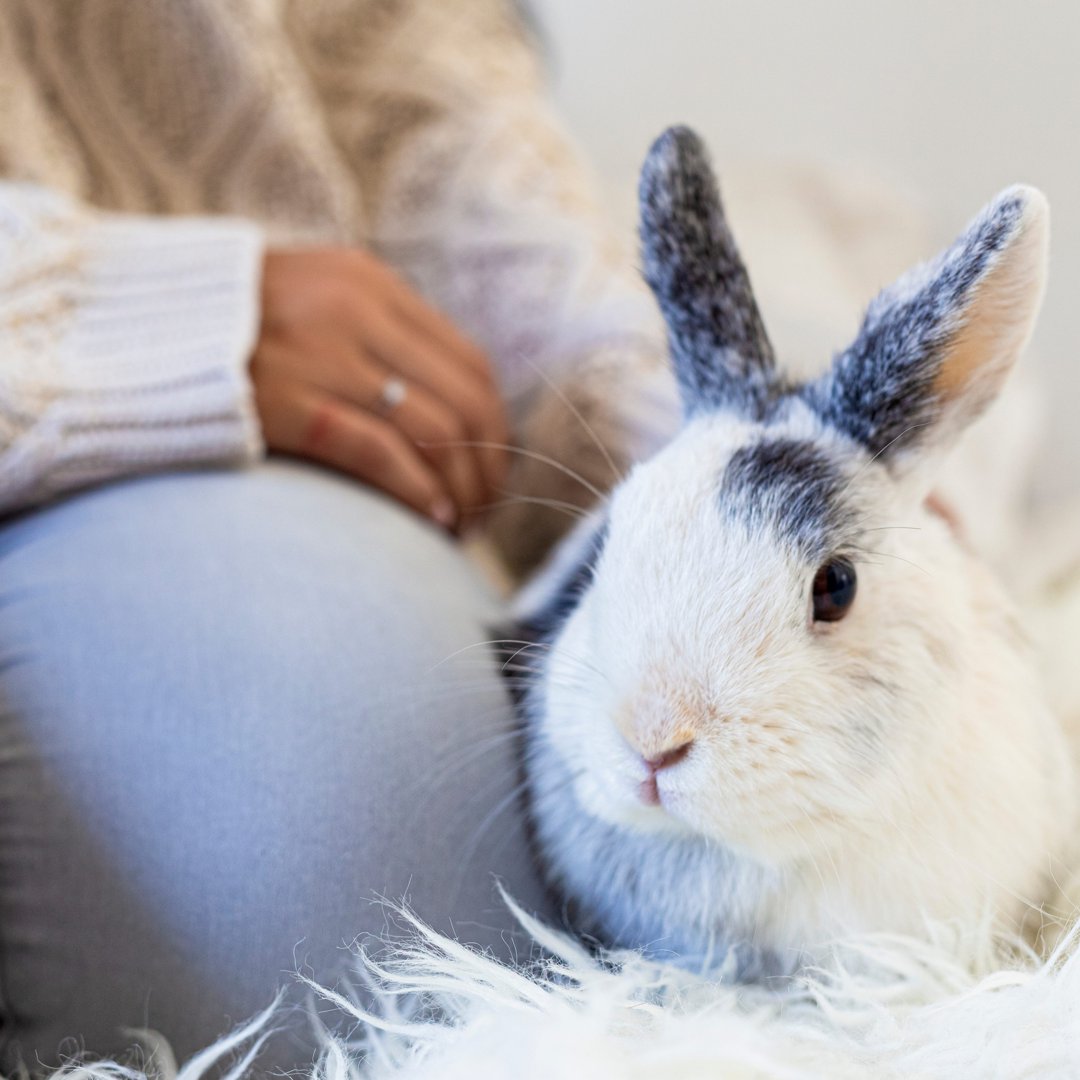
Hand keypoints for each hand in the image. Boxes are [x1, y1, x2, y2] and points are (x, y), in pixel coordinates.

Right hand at [251, 248, 509, 530]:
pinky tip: (432, 520)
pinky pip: (380, 452)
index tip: (493, 469)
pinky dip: (419, 491)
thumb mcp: (311, 303)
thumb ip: (375, 337)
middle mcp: (356, 310)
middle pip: (467, 400)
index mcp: (369, 284)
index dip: (496, 427)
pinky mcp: (286, 401)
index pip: (471, 363)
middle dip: (490, 465)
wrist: (124, 325)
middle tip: (487, 509)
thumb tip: (445, 407)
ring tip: (463, 524)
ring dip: (463, 488)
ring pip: (436, 430)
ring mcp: (321, 354)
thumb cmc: (225, 329)